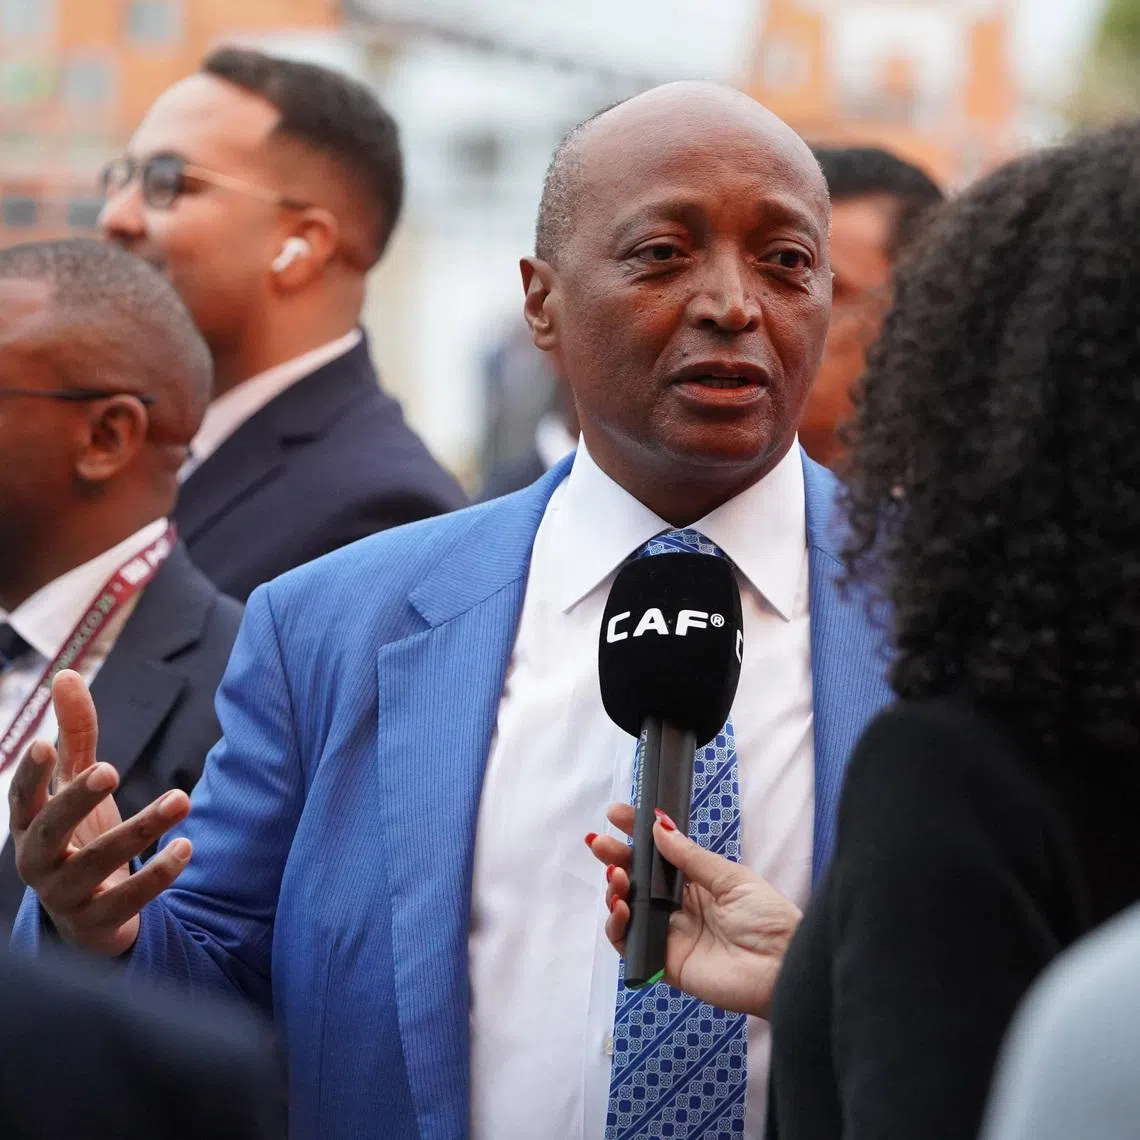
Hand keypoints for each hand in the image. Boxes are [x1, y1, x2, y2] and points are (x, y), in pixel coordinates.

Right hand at [9, 670, 192, 956]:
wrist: (89, 917)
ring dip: (142, 829)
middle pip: (52, 830)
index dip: (29, 775)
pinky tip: (187, 847)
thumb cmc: (79, 836)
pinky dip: (158, 875)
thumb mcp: (76, 786)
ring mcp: (65, 896)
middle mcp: (38, 862)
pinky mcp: (98, 921)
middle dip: (77, 800)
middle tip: (109, 769)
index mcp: (29, 826)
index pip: (21, 799)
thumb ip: (75, 735)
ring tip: (181, 798)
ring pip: (100, 863)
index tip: (42, 744)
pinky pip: (128, 900)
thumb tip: (66, 674)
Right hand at [588, 803, 801, 1017]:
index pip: (658, 855)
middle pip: (636, 879)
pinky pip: (630, 943)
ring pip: (627, 909)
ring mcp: (669, 934)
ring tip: (616, 875)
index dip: (635, 834)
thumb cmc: (767, 918)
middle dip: (615, 858)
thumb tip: (657, 826)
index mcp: (696, 882)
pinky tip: (621, 907)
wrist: (782, 966)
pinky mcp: (663, 962)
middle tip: (600, 842)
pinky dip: (617, 925)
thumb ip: (690, 856)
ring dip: (614, 889)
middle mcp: (678, 906)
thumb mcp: (731, 877)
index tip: (616, 814)